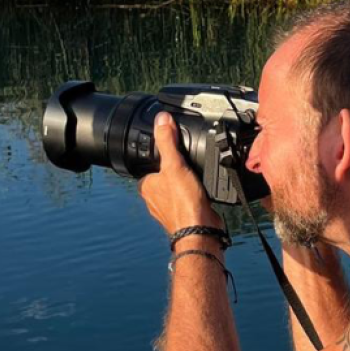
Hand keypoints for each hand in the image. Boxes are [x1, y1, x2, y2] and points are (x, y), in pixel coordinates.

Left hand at [139, 111, 223, 235]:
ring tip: (197, 180)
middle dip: (178, 170)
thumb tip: (162, 119)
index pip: (151, 163)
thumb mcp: (174, 165)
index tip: (176, 152)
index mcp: (146, 185)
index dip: (163, 156)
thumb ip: (167, 141)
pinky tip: (202, 192)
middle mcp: (154, 198)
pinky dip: (195, 194)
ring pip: (177, 187)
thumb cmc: (184, 203)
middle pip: (166, 174)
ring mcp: (168, 207)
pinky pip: (188, 198)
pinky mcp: (184, 213)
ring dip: (187, 183)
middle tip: (190, 167)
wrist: (200, 231)